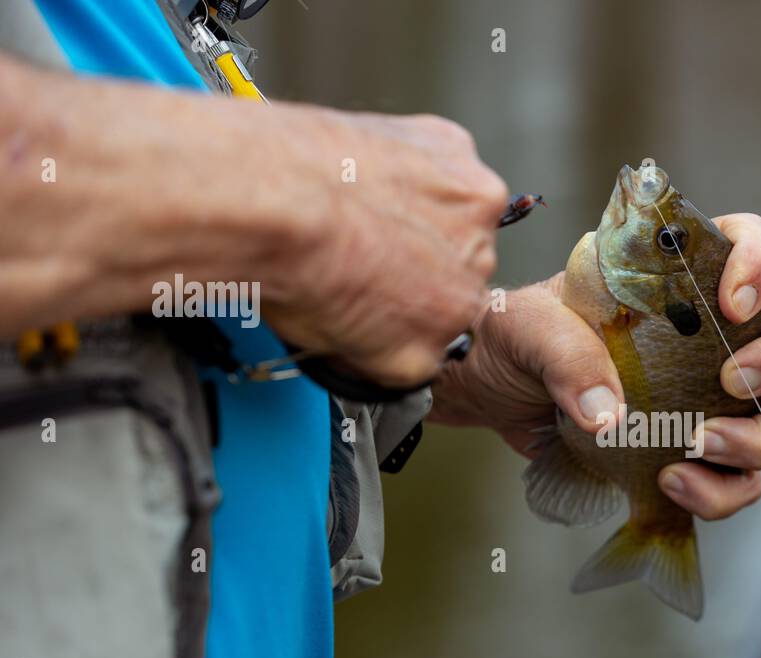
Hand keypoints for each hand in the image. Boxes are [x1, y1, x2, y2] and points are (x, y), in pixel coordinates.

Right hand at [0, 56, 507, 386]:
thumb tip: (365, 209)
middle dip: (403, 288)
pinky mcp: (430, 339)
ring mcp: (459, 281)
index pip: (460, 227)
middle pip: (454, 277)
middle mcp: (474, 219)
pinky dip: (361, 359)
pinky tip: (322, 323)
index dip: (413, 252)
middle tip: (343, 282)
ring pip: (429, 323)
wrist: (244, 196)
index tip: (383, 259)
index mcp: (455, 164)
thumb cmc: (259, 159)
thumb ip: (384, 178)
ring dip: (380, 323)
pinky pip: (402, 368)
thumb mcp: (346, 143)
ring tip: (321, 296)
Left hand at [429, 213, 760, 520]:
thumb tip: (608, 414)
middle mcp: (712, 334)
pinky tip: (674, 484)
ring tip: (699, 447)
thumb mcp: (526, 327)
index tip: (732, 303)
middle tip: (732, 384)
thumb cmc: (515, 339)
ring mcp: (714, 397)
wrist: (491, 394)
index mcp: (680, 278)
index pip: (752, 245)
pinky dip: (722, 492)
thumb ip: (565, 356)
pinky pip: (742, 481)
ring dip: (760, 440)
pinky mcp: (698, 453)